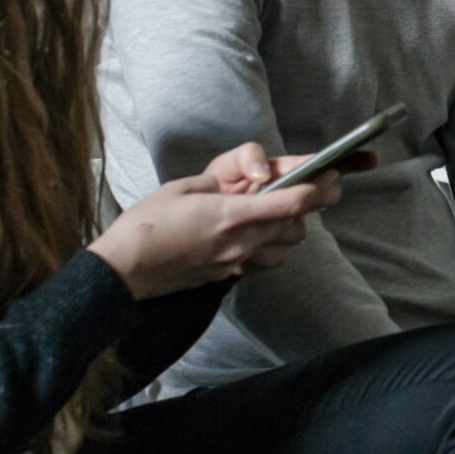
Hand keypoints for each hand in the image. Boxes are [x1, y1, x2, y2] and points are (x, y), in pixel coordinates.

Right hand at [89, 142, 344, 299]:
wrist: (122, 272)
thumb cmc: (146, 223)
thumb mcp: (182, 187)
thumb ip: (218, 182)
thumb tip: (240, 181)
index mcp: (231, 215)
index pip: (292, 203)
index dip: (318, 189)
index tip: (332, 177)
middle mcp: (241, 242)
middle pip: (297, 226)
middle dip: (309, 206)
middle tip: (309, 188)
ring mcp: (236, 263)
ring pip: (287, 248)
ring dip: (290, 230)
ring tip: (277, 213)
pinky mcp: (227, 277)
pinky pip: (266, 263)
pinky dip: (272, 248)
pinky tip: (256, 236)